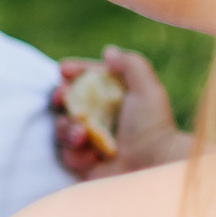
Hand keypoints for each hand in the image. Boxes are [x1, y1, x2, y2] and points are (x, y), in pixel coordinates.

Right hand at [50, 46, 187, 178]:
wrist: (154, 165)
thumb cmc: (152, 126)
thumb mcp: (147, 88)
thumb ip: (130, 64)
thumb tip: (108, 51)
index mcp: (115, 99)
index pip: (89, 80)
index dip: (75, 72)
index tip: (64, 68)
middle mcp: (101, 119)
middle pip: (68, 102)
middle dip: (62, 97)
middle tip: (63, 96)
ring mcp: (91, 142)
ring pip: (62, 127)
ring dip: (67, 127)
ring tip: (82, 134)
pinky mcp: (84, 165)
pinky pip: (66, 153)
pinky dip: (76, 152)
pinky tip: (92, 156)